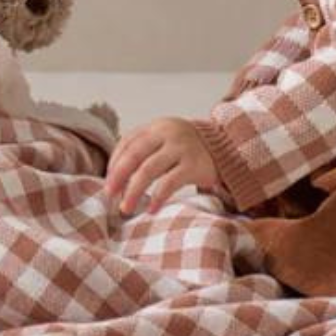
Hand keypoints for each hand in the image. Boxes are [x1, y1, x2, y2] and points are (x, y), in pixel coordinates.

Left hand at [103, 115, 221, 213]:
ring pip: (149, 169)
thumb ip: (144, 150)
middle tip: (110, 194)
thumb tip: (115, 177)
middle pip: (135, 154)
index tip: (108, 183)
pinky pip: (170, 183)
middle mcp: (167, 133)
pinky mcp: (193, 165)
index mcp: (156, 127)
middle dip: (118, 176)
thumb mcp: (166, 140)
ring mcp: (181, 148)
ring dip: (133, 190)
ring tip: (126, 208)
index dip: (114, 163)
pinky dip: (157, 197)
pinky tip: (151, 209)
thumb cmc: (188, 148)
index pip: (127, 142)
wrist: (226, 148)